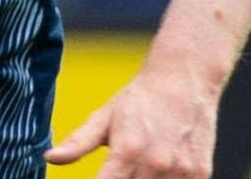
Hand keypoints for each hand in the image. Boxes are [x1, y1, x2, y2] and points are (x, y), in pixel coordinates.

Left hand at [45, 61, 218, 176]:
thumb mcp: (103, 118)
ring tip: (135, 169)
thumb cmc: (139, 101)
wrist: (184, 81)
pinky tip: (157, 171)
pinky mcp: (201, 174)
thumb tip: (49, 158)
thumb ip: (78, 143)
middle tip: (117, 172)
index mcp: (127, 151)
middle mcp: (155, 164)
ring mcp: (181, 171)